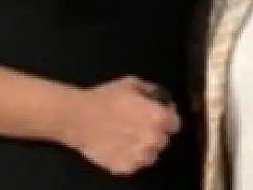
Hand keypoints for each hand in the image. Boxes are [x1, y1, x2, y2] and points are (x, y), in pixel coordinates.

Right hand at [59, 76, 180, 175]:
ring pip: (150, 154)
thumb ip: (151, 92)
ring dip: (143, 146)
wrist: (78, 117)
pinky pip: (134, 163)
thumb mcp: (131, 84)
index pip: (175, 123)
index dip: (165, 118)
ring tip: (125, 136)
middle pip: (162, 139)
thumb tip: (160, 98)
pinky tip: (116, 145)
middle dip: (153, 132)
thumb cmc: (105, 98)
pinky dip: (129, 156)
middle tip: (136, 124)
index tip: (154, 115)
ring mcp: (141, 157)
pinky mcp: (126, 168)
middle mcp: (154, 140)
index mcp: (159, 118)